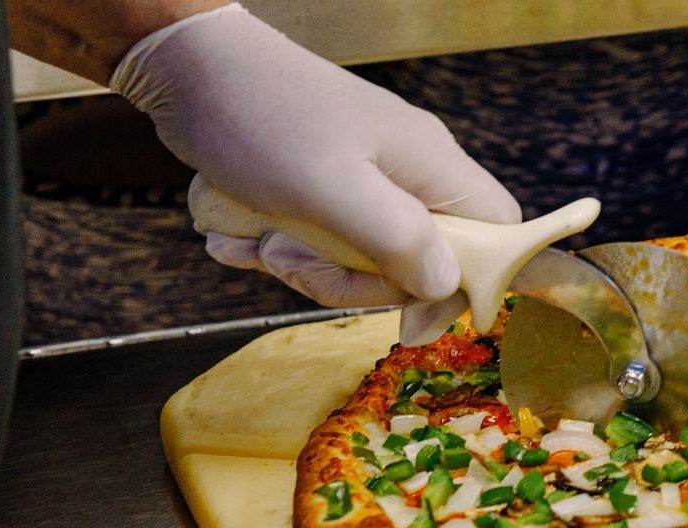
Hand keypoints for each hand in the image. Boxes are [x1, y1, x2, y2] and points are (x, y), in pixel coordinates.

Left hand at [110, 3, 518, 306]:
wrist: (188, 66)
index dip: (470, 278)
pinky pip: (327, 244)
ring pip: (368, 261)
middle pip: (424, 262)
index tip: (407, 301)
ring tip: (260, 242)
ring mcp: (370, 180)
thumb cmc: (259, 119)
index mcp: (431, 165)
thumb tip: (445, 285)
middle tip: (297, 261)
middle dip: (357, 281)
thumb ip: (398, 239)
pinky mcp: (328, 188)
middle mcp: (411, 173)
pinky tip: (244, 237)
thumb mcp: (330, 188)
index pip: (499, 232)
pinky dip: (285, 249)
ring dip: (310, 268)